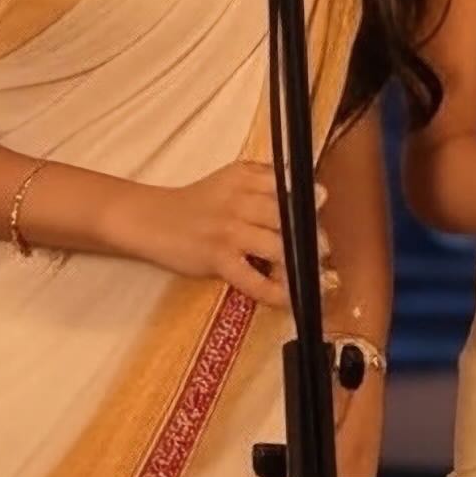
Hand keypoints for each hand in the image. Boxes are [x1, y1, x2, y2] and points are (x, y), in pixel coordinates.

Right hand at [105, 162, 326, 309]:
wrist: (150, 220)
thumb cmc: (199, 202)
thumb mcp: (232, 179)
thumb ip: (268, 181)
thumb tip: (317, 195)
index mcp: (246, 178)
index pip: (287, 185)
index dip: (308, 200)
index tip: (321, 209)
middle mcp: (239, 201)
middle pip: (288, 216)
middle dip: (312, 235)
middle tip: (324, 250)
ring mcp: (228, 231)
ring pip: (277, 247)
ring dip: (299, 264)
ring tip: (314, 276)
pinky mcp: (217, 259)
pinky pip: (252, 279)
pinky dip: (274, 292)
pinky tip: (289, 298)